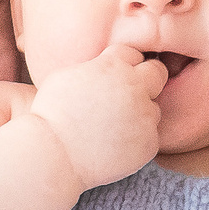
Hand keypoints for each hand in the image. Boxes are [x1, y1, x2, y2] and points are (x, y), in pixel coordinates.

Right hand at [25, 45, 165, 191]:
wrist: (54, 155)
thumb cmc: (50, 115)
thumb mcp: (66, 76)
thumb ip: (94, 66)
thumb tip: (105, 63)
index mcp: (114, 66)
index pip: (134, 53)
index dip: (125, 65)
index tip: (115, 78)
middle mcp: (134, 87)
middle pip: (157, 73)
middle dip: (147, 80)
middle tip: (129, 95)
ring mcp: (145, 116)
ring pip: (153, 109)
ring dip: (140, 115)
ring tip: (110, 128)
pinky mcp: (149, 142)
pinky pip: (149, 137)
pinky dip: (136, 141)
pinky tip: (113, 146)